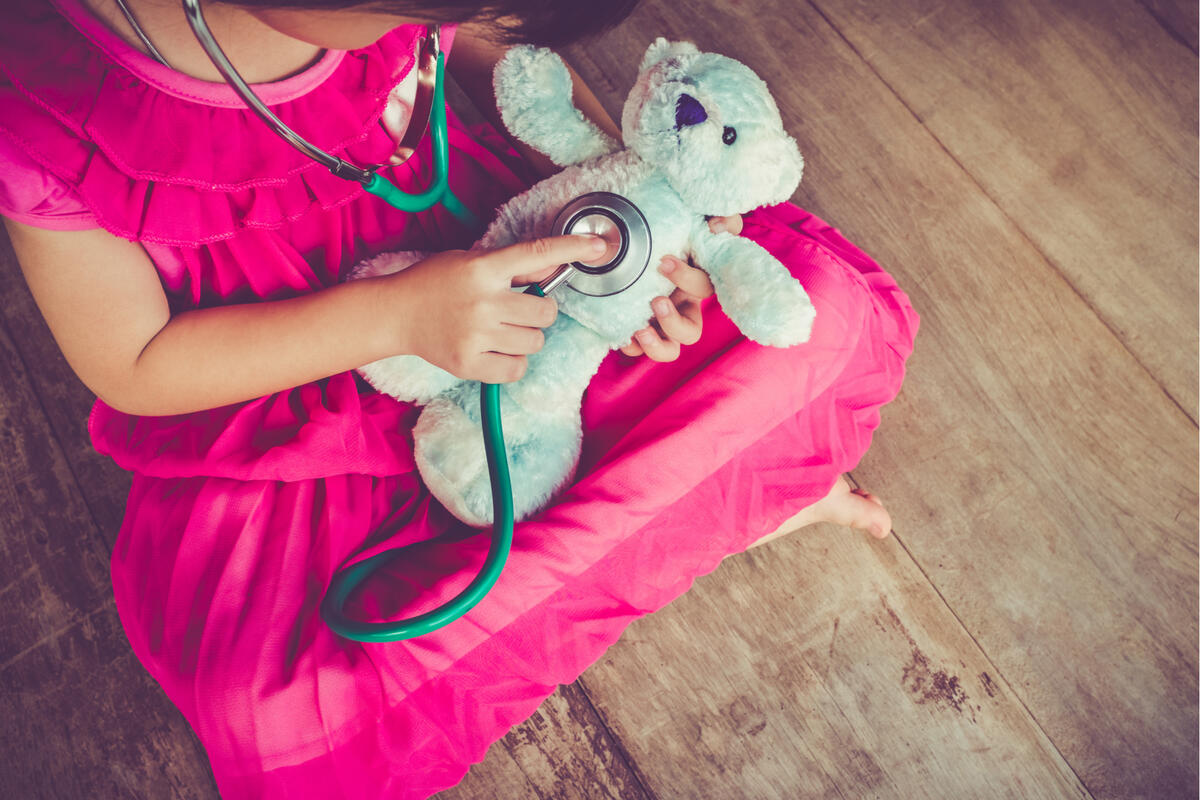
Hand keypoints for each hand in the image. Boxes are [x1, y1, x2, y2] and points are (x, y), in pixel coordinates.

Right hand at [392, 234, 607, 383]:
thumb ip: (512, 266)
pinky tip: (495, 350)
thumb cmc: (435, 283)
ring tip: (500, 330)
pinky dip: (513, 362)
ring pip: (535, 342)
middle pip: (546, 312)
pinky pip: (517, 369)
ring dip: (525, 338)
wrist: (396, 314)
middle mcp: (483, 301)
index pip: (537, 254)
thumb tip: (553, 266)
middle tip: (518, 310)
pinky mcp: (469, 364)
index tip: (598, 246)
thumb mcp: (471, 261)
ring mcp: (476, 335)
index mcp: (483, 268)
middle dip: (540, 312)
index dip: (572, 248)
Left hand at [618, 215, 740, 359]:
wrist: (641, 240)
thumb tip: (717, 226)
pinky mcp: (640, 327)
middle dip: (673, 323)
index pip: (703, 288)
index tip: (663, 262)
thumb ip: (722, 220)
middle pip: (690, 333)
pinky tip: (620, 335)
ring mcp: (662, 324)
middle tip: (655, 302)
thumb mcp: (700, 221)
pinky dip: (629, 347)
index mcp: (698, 285)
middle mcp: (683, 309)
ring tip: (639, 331)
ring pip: (669, 350)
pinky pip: (638, 349)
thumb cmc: (677, 233)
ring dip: (655, 345)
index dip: (687, 279)